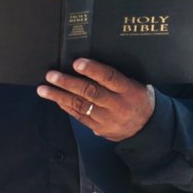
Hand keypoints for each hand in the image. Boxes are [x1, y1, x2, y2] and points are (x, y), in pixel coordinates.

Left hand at [39, 58, 155, 142]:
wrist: (148, 128)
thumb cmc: (140, 98)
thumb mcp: (136, 83)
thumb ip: (117, 76)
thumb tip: (90, 63)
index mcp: (129, 90)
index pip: (109, 78)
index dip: (92, 69)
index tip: (76, 63)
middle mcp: (117, 105)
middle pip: (90, 92)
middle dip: (67, 83)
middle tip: (51, 75)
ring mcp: (107, 119)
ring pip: (81, 106)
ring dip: (59, 96)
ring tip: (44, 89)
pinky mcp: (100, 129)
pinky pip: (80, 117)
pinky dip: (67, 107)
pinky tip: (56, 99)